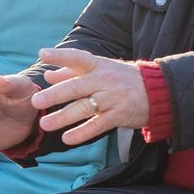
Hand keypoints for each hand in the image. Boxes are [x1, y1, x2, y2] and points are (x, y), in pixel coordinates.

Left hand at [30, 47, 148, 145]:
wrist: (157, 92)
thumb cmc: (121, 79)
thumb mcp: (99, 69)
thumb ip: (72, 72)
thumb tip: (48, 75)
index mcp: (98, 65)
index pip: (78, 58)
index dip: (61, 56)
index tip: (42, 54)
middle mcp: (104, 80)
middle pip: (77, 87)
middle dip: (56, 94)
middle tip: (36, 101)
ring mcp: (112, 98)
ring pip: (84, 107)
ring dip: (63, 117)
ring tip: (44, 124)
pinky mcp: (118, 116)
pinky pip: (98, 125)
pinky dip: (82, 133)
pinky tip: (67, 139)